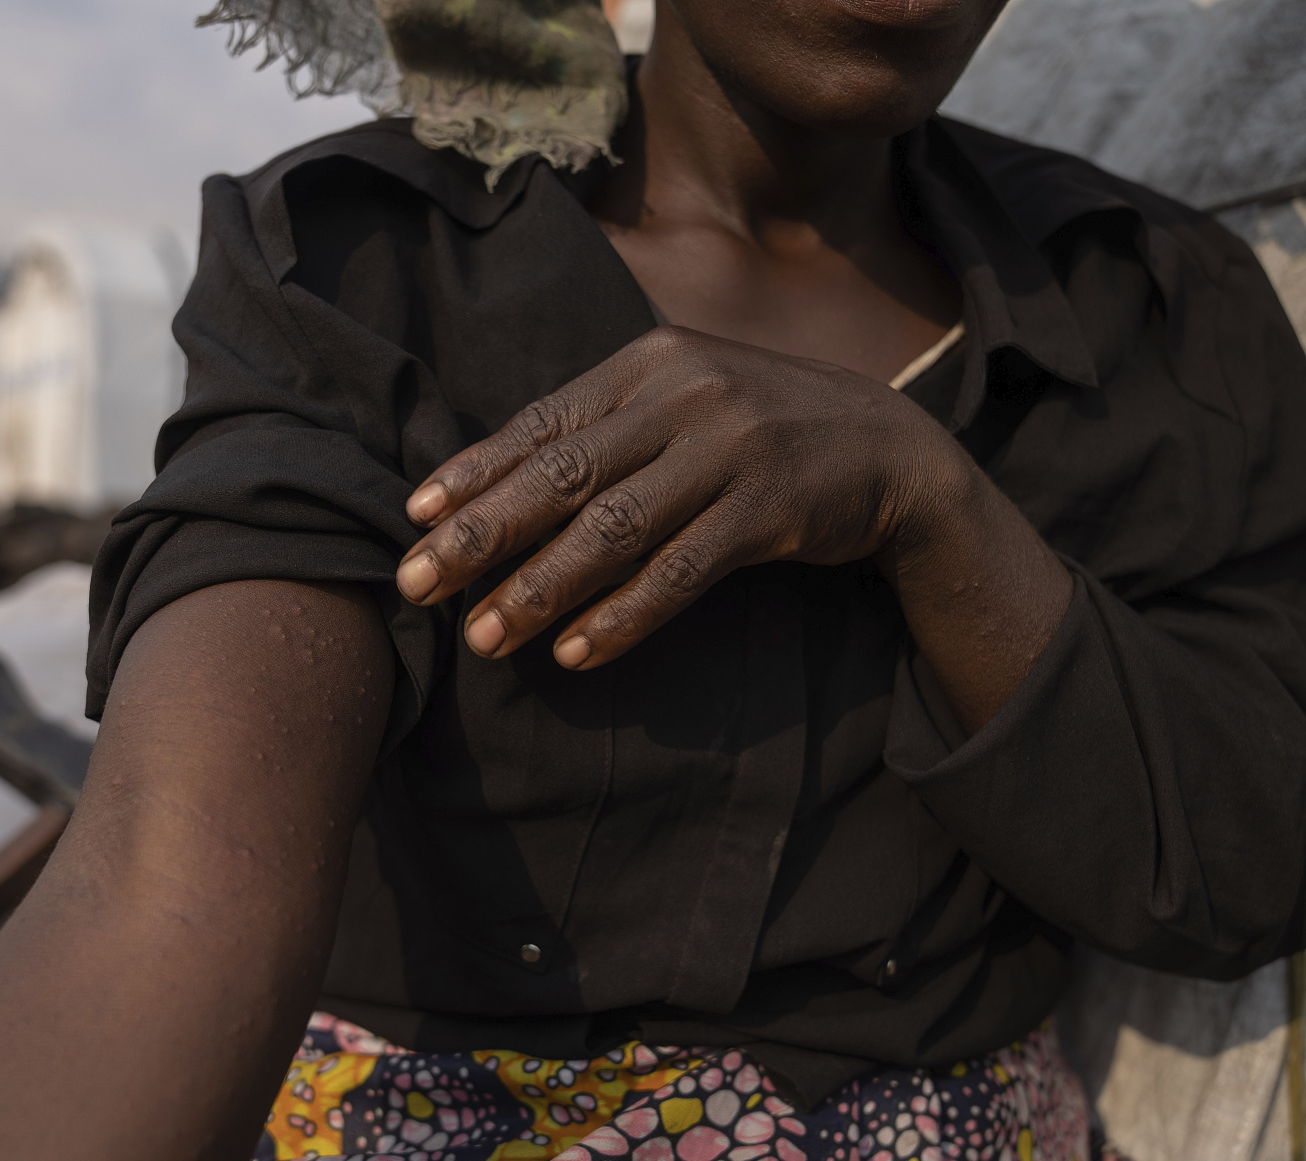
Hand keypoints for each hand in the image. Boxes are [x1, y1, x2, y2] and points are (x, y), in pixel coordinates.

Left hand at [393, 325, 970, 669]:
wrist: (892, 450)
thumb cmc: (763, 432)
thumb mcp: (685, 403)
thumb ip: (608, 428)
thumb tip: (497, 483)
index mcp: (650, 364)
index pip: (541, 422)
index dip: (473, 472)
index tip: (413, 518)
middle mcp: (685, 396)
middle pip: (562, 475)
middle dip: (481, 535)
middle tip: (417, 585)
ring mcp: (730, 450)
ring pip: (613, 528)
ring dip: (541, 589)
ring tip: (486, 637)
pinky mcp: (771, 510)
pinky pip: (681, 572)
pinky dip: (625, 615)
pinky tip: (578, 652)